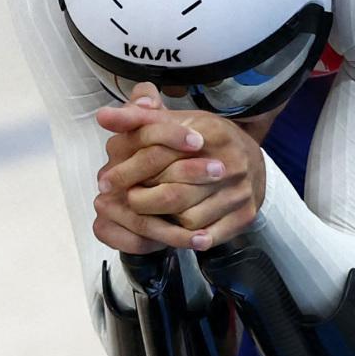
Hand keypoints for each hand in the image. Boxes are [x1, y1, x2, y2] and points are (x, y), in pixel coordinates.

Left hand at [90, 89, 269, 252]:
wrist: (251, 160)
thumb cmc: (203, 140)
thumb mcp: (174, 120)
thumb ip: (137, 118)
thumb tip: (103, 117)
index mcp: (211, 133)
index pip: (161, 156)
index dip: (129, 171)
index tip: (105, 182)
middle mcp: (230, 163)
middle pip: (172, 194)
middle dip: (142, 201)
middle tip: (124, 202)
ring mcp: (239, 192)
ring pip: (188, 219)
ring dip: (162, 222)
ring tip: (147, 216)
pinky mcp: (244, 215)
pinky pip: (208, 236)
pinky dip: (187, 239)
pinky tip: (175, 232)